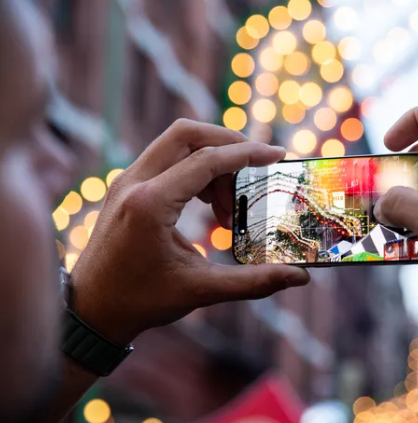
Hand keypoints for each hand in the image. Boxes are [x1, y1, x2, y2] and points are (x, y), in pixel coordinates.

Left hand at [71, 119, 309, 344]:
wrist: (89, 311)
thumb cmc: (140, 301)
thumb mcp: (201, 290)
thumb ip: (254, 282)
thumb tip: (300, 278)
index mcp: (150, 204)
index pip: (207, 159)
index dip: (247, 153)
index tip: (277, 155)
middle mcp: (134, 183)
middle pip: (187, 133)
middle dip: (228, 143)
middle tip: (256, 167)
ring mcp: (126, 181)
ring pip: (176, 143)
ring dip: (211, 161)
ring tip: (229, 207)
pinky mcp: (126, 187)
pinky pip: (166, 160)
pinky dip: (194, 170)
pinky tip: (209, 204)